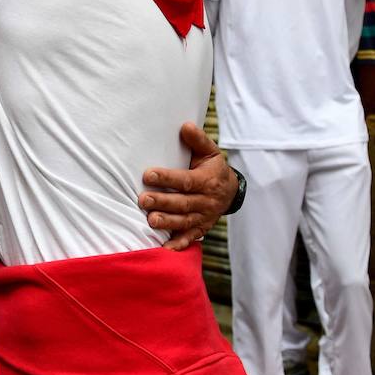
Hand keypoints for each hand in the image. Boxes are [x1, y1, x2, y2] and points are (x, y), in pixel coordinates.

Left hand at [141, 122, 238, 250]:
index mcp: (207, 180)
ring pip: (185, 221)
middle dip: (163, 202)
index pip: (186, 180)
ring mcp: (205, 216)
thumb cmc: (212, 168)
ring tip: (150, 221)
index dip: (167, 178)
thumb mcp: (209, 152)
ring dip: (168, 222)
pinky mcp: (201, 228)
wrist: (231, 191)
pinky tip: (166, 248)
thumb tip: (184, 125)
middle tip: (143, 200)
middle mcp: (207, 200)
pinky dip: (180, 244)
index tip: (148, 174)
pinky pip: (191, 237)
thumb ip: (197, 140)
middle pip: (184, 203)